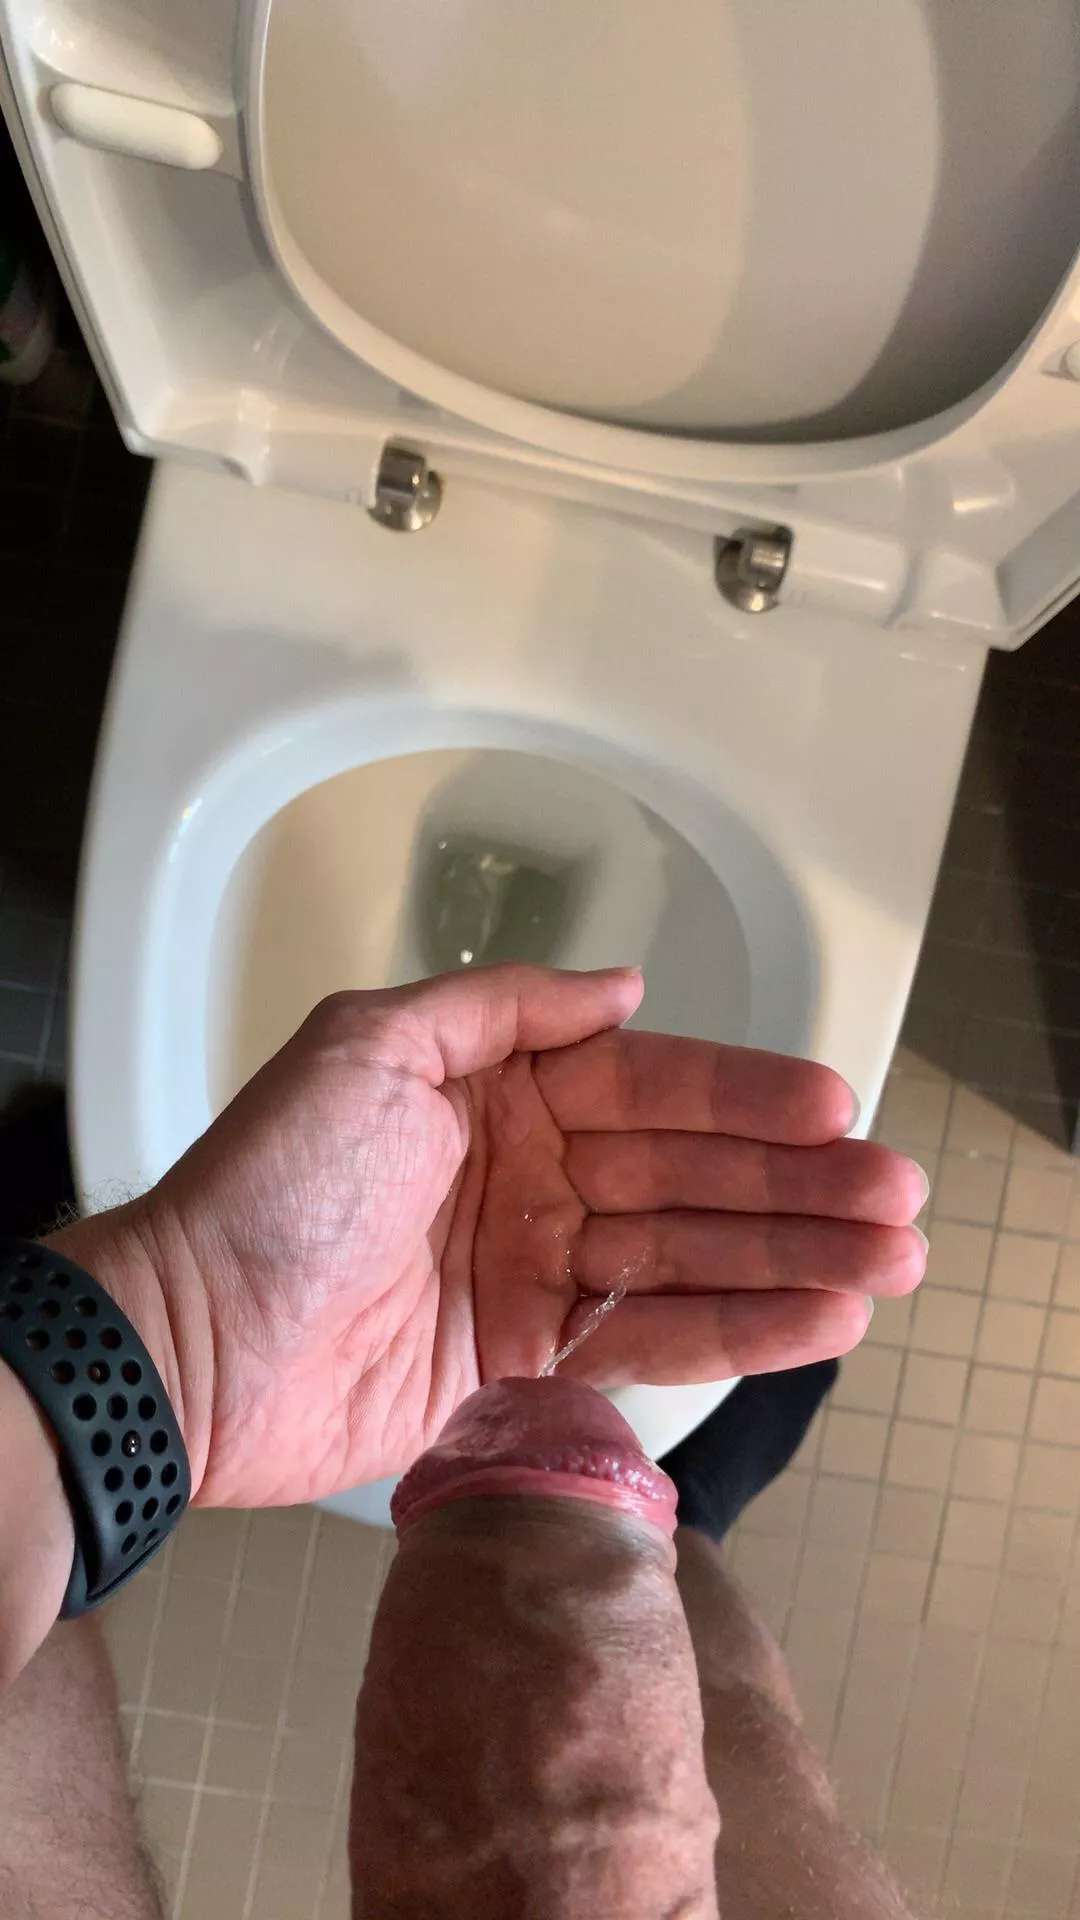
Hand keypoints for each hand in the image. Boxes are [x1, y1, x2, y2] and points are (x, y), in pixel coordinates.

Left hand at [58, 966, 925, 1506]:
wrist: (189, 1342)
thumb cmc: (274, 1183)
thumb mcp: (370, 1047)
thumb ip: (498, 1005)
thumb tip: (620, 985)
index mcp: (500, 1089)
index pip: (649, 1086)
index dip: (743, 1095)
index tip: (834, 1104)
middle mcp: (531, 1174)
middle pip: (689, 1174)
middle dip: (796, 1184)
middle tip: (898, 1196)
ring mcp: (532, 1270)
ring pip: (686, 1256)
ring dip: (791, 1258)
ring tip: (890, 1261)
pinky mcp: (525, 1357)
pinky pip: (646, 1337)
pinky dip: (733, 1329)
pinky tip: (817, 1319)